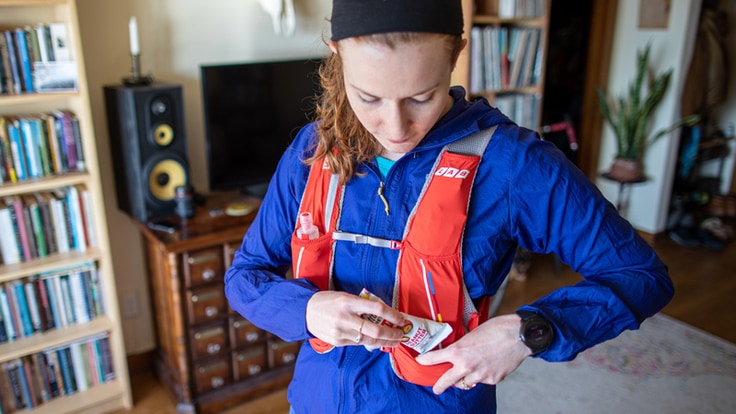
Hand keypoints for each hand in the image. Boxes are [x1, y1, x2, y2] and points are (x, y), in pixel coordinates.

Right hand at [305, 290, 405, 347]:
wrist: (305, 311)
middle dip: (392, 334)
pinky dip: (369, 342)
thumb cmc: (329, 301)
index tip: (401, 318)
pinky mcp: (337, 341)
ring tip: (394, 340)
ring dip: (384, 341)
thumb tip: (384, 314)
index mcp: (348, 302)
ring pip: (368, 340)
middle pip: (375, 330)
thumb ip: (363, 304)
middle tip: (400, 334)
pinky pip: (358, 343)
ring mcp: (340, 331)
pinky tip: (377, 341)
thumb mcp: (346, 296)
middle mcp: (345, 318)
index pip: (377, 309)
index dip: (392, 314)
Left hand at [415, 314, 530, 393]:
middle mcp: (466, 365)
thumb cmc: (497, 329)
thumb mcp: (472, 334)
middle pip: (446, 381)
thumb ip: (463, 346)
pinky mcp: (492, 380)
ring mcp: (480, 375)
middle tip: (437, 388)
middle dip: (439, 386)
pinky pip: (482, 381)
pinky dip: (482, 376)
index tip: (421, 362)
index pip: (434, 358)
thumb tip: (458, 352)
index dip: (425, 361)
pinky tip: (488, 366)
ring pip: (466, 383)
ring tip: (466, 374)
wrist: (519, 335)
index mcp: (458, 351)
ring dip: (464, 380)